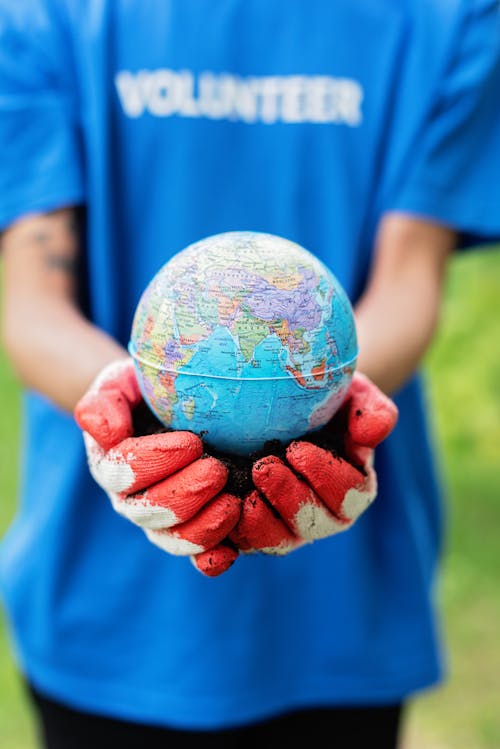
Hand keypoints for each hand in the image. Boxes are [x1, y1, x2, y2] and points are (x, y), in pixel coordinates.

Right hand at [74, 358, 239, 575]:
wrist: (167, 409)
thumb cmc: (144, 391)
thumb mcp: (119, 385)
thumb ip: (104, 404)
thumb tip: (107, 434)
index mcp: (111, 465)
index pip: (125, 472)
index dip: (157, 461)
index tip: (192, 442)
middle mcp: (132, 500)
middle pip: (151, 511)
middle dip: (185, 493)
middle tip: (216, 470)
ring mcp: (161, 521)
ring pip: (174, 537)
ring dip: (203, 525)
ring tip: (232, 503)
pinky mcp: (191, 532)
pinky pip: (197, 555)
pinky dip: (211, 557)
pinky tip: (230, 552)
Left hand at [229, 372, 397, 554]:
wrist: (286, 407)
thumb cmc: (326, 400)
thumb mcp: (354, 396)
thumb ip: (371, 411)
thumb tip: (372, 432)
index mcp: (352, 489)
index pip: (347, 495)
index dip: (324, 477)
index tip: (297, 449)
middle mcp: (322, 516)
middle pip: (310, 524)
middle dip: (288, 498)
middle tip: (263, 467)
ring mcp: (286, 527)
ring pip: (276, 541)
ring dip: (259, 521)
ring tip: (242, 491)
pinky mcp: (250, 531)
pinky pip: (240, 545)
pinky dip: (228, 540)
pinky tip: (219, 519)